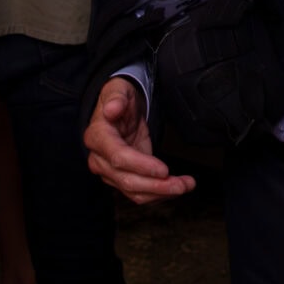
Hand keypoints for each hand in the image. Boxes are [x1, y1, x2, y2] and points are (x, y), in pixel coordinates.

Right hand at [82, 78, 192, 203]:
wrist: (120, 110)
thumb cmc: (120, 99)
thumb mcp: (118, 89)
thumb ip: (116, 98)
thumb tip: (111, 109)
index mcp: (97, 136)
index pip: (119, 157)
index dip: (142, 166)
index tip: (164, 169)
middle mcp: (99, 159)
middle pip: (127, 180)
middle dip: (157, 186)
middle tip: (182, 184)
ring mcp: (109, 172)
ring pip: (134, 192)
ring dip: (162, 193)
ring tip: (185, 185)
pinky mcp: (122, 178)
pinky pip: (140, 193)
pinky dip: (159, 193)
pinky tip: (176, 187)